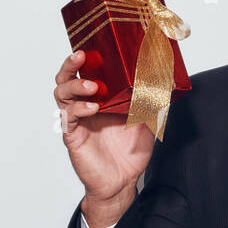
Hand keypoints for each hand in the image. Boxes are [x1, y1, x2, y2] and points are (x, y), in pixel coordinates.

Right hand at [54, 49, 155, 209]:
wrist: (122, 182)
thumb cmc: (130, 152)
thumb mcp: (147, 122)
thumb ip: (151, 103)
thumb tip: (165, 83)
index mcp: (99, 99)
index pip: (85, 73)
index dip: (84, 59)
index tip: (92, 46)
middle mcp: (84, 107)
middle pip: (66, 79)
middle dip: (70, 65)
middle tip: (81, 56)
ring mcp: (76, 121)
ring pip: (61, 95)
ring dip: (75, 86)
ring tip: (92, 86)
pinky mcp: (73, 136)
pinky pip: (68, 118)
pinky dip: (79, 110)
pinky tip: (93, 108)